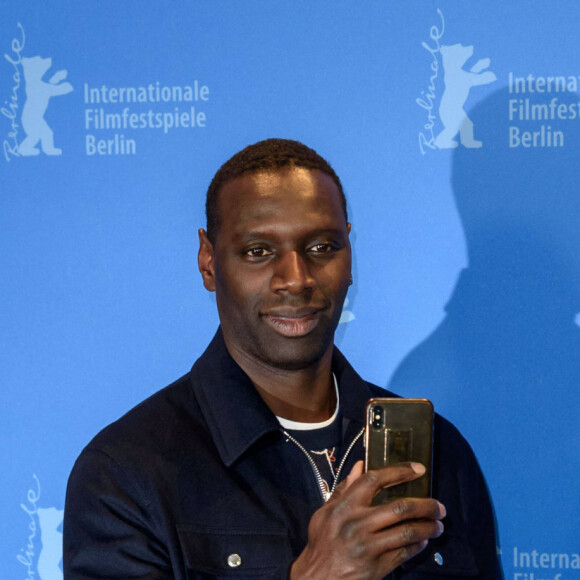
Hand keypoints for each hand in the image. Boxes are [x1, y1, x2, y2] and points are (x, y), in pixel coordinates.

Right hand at [289, 461, 444, 579]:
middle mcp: (358, 523)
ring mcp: (368, 546)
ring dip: (428, 527)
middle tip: (439, 506)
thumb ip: (345, 488)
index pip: (374, 480)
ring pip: (407, 532)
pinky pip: (404, 553)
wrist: (316, 578)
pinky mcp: (376, 567)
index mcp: (345, 506)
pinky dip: (418, 546)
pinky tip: (423, 541)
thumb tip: (360, 465)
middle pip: (400, 508)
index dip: (399, 471)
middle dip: (426, 505)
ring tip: (438, 524)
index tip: (417, 468)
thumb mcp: (326, 511)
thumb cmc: (322, 542)